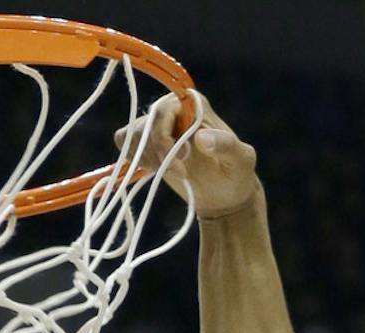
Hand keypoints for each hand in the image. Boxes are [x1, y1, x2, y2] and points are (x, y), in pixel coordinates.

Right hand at [132, 92, 258, 221]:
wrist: (225, 196)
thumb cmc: (236, 174)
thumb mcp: (240, 160)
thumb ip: (226, 145)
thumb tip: (201, 138)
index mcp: (192, 103)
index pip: (163, 111)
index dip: (164, 137)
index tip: (181, 161)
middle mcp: (171, 108)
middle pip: (145, 125)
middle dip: (158, 154)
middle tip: (181, 174)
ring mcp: (157, 124)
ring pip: (133, 135)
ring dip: (149, 159)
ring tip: (176, 173)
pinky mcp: (146, 140)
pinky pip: (124, 140)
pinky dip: (135, 157)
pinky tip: (157, 169)